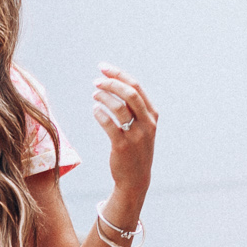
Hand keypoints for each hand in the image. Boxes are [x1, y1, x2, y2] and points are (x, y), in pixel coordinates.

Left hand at [92, 66, 157, 194]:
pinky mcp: (122, 146)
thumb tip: (115, 84)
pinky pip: (109, 124)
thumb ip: (134, 108)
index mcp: (152, 115)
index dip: (118, 74)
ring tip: (94, 95)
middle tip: (96, 81)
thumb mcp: (142, 127)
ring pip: (119, 107)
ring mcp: (136, 135)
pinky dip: (100, 114)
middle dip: (111, 83)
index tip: (103, 67)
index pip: (136, 87)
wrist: (135, 179)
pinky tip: (95, 110)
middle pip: (130, 93)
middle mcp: (147, 124)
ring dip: (103, 97)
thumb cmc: (136, 149)